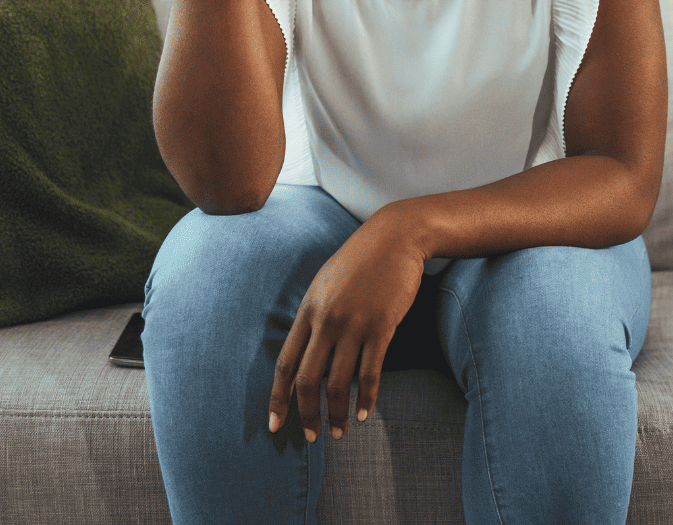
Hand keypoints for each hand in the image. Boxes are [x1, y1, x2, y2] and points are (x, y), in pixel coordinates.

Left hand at [268, 208, 426, 441]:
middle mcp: (327, 319)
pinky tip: (365, 413)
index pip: (285, 363)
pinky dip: (366, 398)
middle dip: (307, 414)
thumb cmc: (361, 259)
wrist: (396, 236)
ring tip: (341, 431)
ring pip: (338, 383)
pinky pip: (370, 373)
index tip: (276, 425)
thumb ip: (314, 315)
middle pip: (308, 380)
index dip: (279, 398)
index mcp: (308, 309)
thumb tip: (304, 351)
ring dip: (337, 413)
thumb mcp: (326, 283)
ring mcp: (354, 323)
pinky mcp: (382, 326)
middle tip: (312, 437)